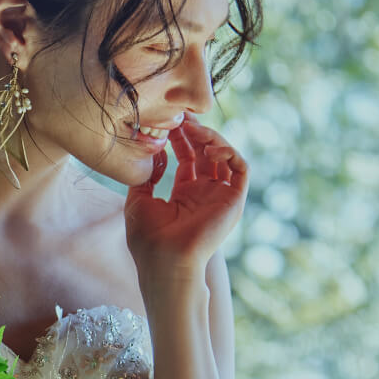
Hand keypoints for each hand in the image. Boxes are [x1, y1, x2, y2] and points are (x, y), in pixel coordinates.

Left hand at [124, 112, 248, 280]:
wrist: (165, 261)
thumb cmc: (148, 238)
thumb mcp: (138, 201)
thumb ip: (145, 177)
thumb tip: (157, 153)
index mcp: (184, 195)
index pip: (188, 158)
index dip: (182, 139)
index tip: (171, 122)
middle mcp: (205, 194)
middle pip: (207, 153)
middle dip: (196, 133)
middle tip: (182, 118)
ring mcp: (220, 197)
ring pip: (225, 157)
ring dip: (213, 139)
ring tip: (194, 130)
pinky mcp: (234, 201)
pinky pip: (241, 170)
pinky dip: (230, 154)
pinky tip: (210, 150)